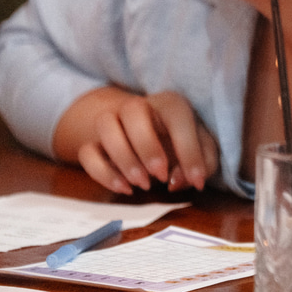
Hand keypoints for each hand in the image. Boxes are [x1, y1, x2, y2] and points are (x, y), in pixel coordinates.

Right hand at [54, 86, 219, 194]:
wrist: (145, 135)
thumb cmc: (179, 141)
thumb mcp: (203, 149)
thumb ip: (204, 162)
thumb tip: (177, 181)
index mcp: (170, 103)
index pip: (177, 116)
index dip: (189, 151)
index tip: (197, 180)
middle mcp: (138, 106)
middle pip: (132, 110)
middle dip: (147, 146)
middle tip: (161, 175)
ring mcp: (112, 122)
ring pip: (104, 125)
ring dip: (122, 157)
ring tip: (142, 183)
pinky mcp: (93, 143)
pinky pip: (87, 152)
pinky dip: (103, 173)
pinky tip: (124, 187)